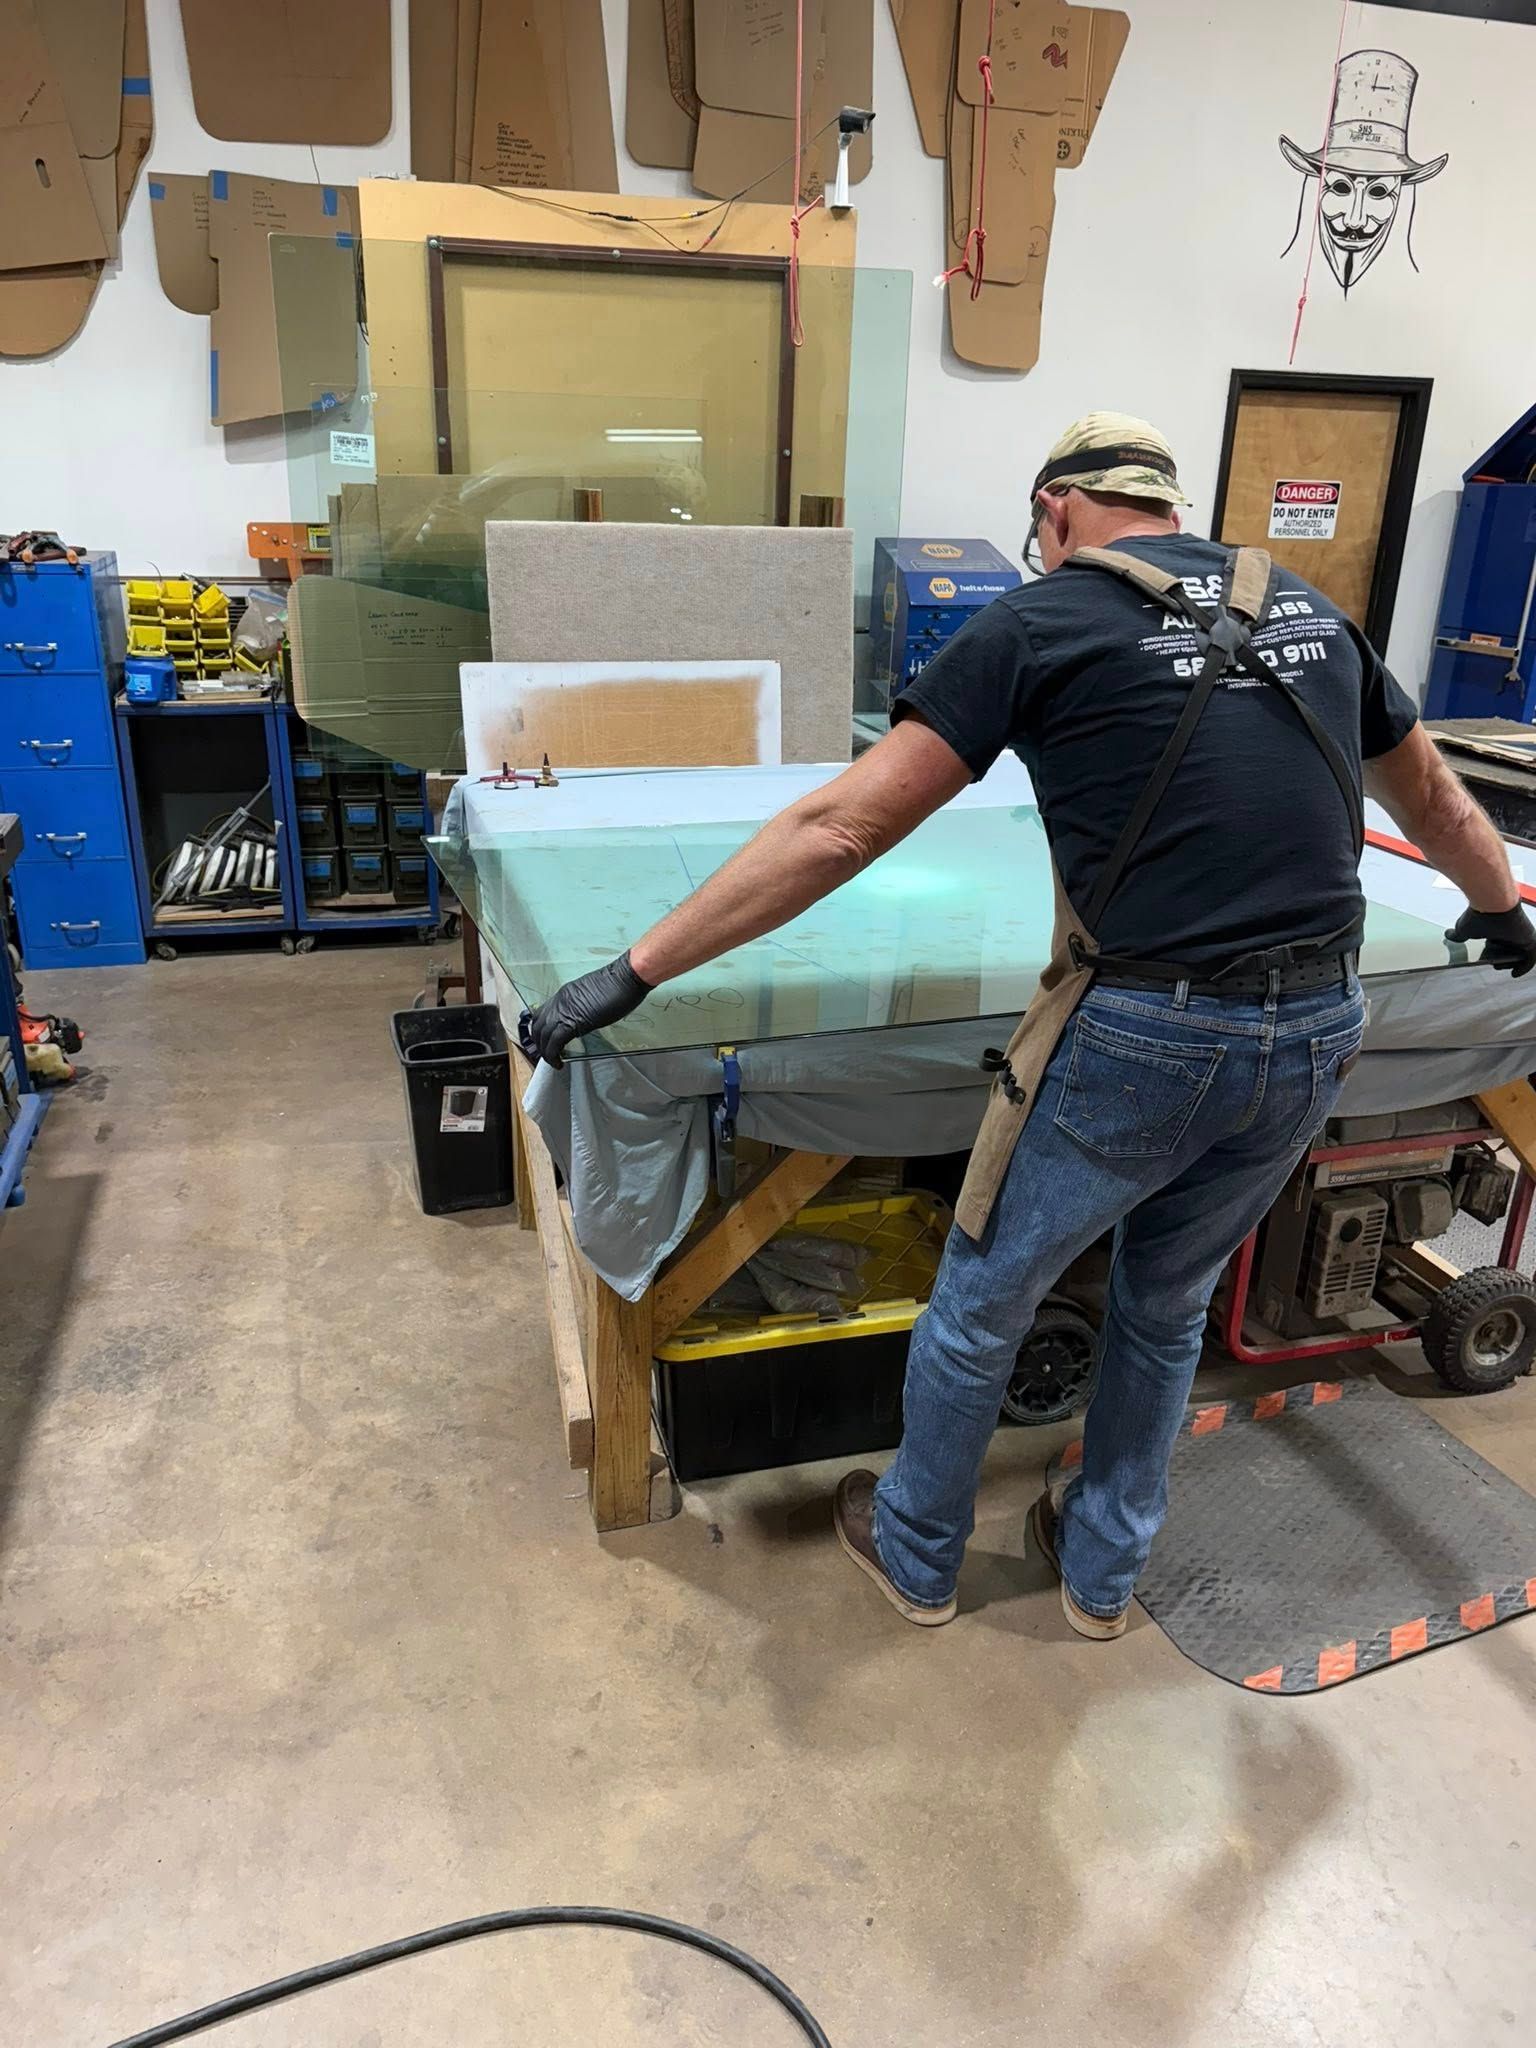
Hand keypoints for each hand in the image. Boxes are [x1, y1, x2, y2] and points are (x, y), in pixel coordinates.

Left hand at [518, 952, 652, 1066]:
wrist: (626, 978)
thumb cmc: (619, 984)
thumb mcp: (594, 998)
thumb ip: (583, 1008)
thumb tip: (582, 1021)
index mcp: (564, 994)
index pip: (542, 1014)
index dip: (541, 1031)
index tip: (547, 1042)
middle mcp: (559, 1001)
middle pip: (538, 1026)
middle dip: (540, 1044)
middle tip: (549, 1056)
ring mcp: (564, 1010)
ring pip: (543, 1035)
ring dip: (545, 1051)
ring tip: (554, 1062)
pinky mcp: (572, 1021)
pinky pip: (555, 1041)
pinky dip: (553, 1054)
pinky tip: (559, 1063)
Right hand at [1446, 904, 1535, 977]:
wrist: (1493, 904)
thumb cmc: (1480, 914)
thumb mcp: (1464, 929)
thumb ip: (1457, 934)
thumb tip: (1447, 935)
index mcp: (1497, 928)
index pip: (1498, 943)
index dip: (1493, 953)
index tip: (1489, 960)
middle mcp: (1510, 931)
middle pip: (1509, 950)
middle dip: (1503, 960)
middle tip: (1494, 965)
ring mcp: (1521, 935)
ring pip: (1520, 954)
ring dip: (1512, 964)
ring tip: (1502, 968)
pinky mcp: (1529, 940)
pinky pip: (1530, 958)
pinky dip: (1524, 967)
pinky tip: (1514, 974)